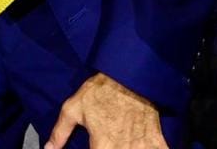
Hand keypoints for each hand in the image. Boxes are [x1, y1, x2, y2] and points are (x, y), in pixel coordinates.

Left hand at [47, 73, 167, 148]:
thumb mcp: (73, 107)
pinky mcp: (156, 142)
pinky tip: (141, 147)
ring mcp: (141, 148)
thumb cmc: (101, 91)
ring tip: (121, 144)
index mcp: (102, 147)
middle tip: (107, 143)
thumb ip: (60, 132)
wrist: (130, 75)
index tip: (94, 148)